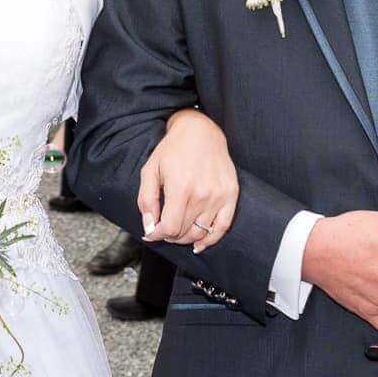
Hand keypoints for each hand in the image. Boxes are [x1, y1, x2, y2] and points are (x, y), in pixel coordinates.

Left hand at [138, 109, 237, 253]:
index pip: (169, 228)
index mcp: (180, 187)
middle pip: (184, 232)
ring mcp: (219, 195)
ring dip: (186, 238)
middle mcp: (202, 194)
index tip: (152, 232)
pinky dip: (210, 240)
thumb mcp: (150, 170)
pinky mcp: (231, 194)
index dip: (157, 235)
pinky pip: (222, 227)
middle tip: (163, 228)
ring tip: (178, 232)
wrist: (201, 131)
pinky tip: (199, 244)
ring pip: (200, 233)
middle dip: (169, 235)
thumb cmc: (173, 150)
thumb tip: (149, 229)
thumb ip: (146, 201)